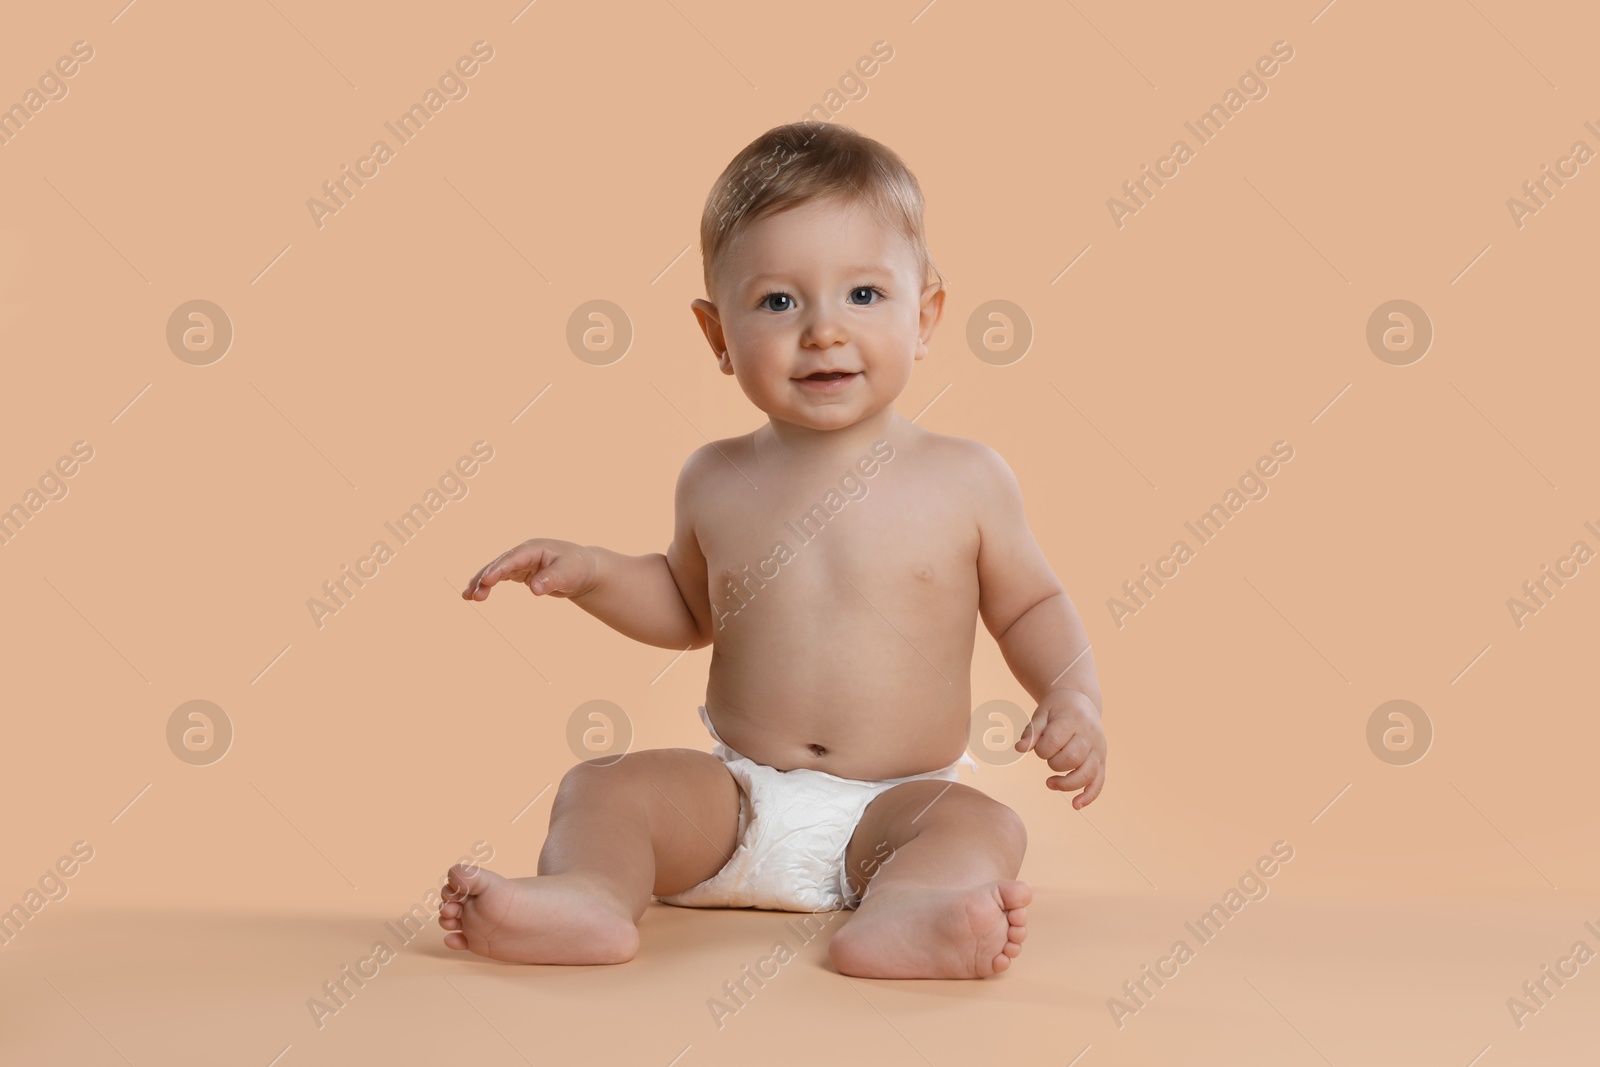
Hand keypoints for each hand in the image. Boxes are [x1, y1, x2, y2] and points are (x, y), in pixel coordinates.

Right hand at [461, 539, 597, 601]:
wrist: (583, 570)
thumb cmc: (577, 567)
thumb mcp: (568, 573)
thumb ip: (551, 580)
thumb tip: (534, 590)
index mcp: (534, 548)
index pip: (512, 558)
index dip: (498, 569)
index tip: (487, 581)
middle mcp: (524, 553)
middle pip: (499, 564)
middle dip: (485, 579)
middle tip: (472, 596)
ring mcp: (520, 562)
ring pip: (496, 571)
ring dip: (482, 583)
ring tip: (468, 598)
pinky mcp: (520, 572)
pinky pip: (500, 577)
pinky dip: (488, 585)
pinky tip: (477, 595)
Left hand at [1015, 689, 1105, 807]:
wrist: (1080, 702)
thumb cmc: (1057, 710)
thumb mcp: (1041, 714)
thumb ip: (1031, 731)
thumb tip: (1018, 749)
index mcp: (1072, 720)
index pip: (1054, 741)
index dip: (1041, 749)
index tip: (1038, 747)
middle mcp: (1089, 735)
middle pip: (1071, 758)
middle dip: (1053, 764)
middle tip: (1047, 758)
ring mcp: (1098, 749)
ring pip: (1087, 773)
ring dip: (1067, 784)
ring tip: (1050, 783)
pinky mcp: (1102, 760)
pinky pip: (1099, 781)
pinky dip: (1088, 795)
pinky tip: (1075, 805)